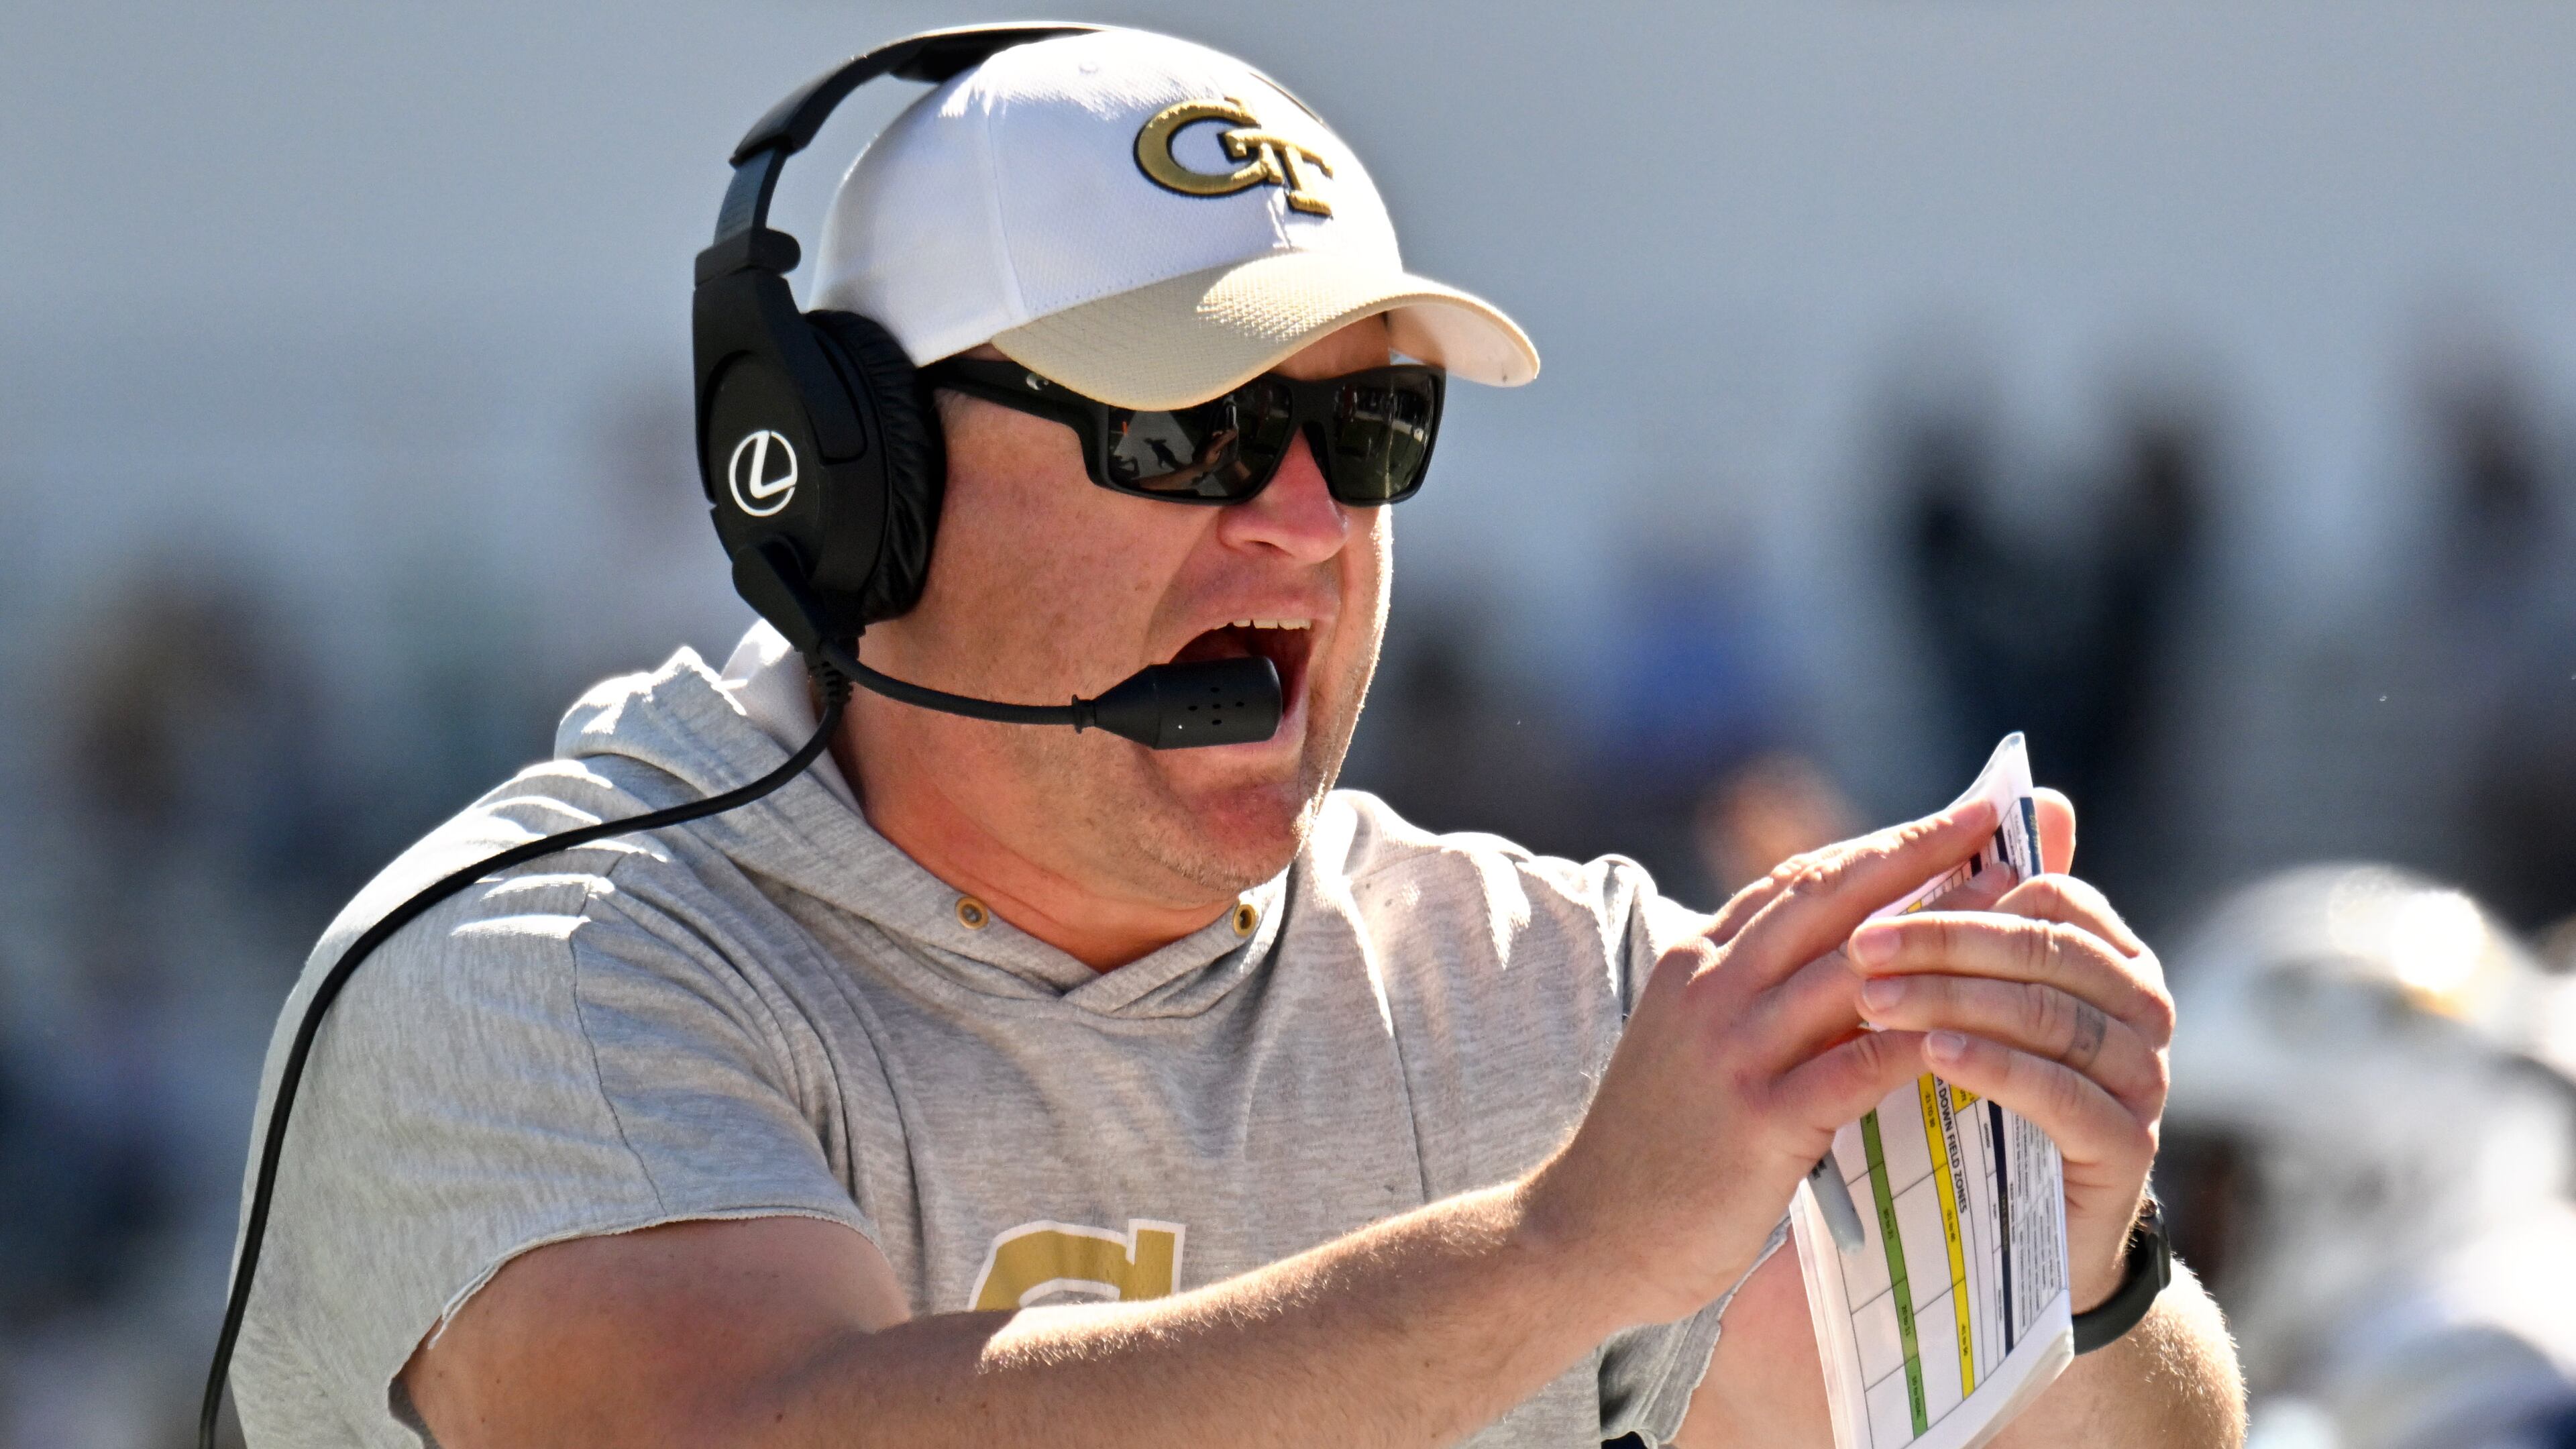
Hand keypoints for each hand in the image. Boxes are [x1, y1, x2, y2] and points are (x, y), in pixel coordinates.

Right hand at [1522, 800, 2000, 1327]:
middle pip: (1830, 896)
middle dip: (1918, 852)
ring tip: (2014, 915)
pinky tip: (1983, 1029)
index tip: (1949, 818)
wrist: (1586, 1231)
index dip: (1878, 843)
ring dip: (1941, 936)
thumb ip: (1756, 995)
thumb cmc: (1656, 1143)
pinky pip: (1857, 1065)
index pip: (1797, 879)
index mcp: (1693, 960)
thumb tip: (1852, 963)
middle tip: (1992, 822)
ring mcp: (1731, 1051)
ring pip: (1853, 970)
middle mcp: (1709, 987)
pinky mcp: (1757, 1120)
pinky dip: (1922, 1040)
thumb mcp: (1692, 1040)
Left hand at [1839, 791, 2172, 1310]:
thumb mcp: (1960, 1000)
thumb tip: (2011, 794)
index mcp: (2108, 956)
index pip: (2049, 894)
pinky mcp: (2130, 1149)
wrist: (1999, 1230)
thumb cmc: (1971, 1094)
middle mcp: (2141, 1008)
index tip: (1874, 904)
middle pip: (2049, 950)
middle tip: (1860, 950)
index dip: (1959, 894)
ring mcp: (2144, 1080)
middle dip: (1949, 941)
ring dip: (1958, 1000)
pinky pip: (2067, 1095)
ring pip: (2055, 1016)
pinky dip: (1997, 1068)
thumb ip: (1977, 911)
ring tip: (1875, 1002)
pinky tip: (1933, 1056)